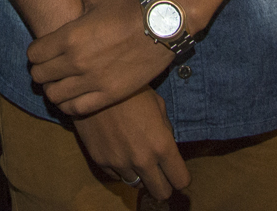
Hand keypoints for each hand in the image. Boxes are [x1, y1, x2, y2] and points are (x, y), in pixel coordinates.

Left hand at [28, 0, 171, 117]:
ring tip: (60, 83)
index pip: (34, 54)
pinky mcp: (108, 95)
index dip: (35, 53)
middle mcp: (76, 62)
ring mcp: (92, 81)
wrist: (161, 28)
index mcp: (69, 37)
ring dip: (53, 89)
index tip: (42, 52)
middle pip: (39, 76)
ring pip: (54, 96)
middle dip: (41, 71)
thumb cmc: (129, 10)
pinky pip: (76, 109)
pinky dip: (69, 104)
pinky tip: (73, 96)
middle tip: (49, 68)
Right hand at [71, 89, 188, 201]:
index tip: (175, 170)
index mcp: (161, 145)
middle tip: (158, 171)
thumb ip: (166, 131)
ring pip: (137, 184)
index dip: (180, 176)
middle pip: (161, 193)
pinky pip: (116, 175)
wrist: (95, 84)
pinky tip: (118, 148)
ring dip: (139, 173)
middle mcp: (142, 159)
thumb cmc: (131, 90)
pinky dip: (120, 167)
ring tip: (134, 152)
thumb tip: (168, 147)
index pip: (181, 180)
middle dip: (163, 183)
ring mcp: (119, 162)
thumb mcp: (158, 104)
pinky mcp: (100, 160)